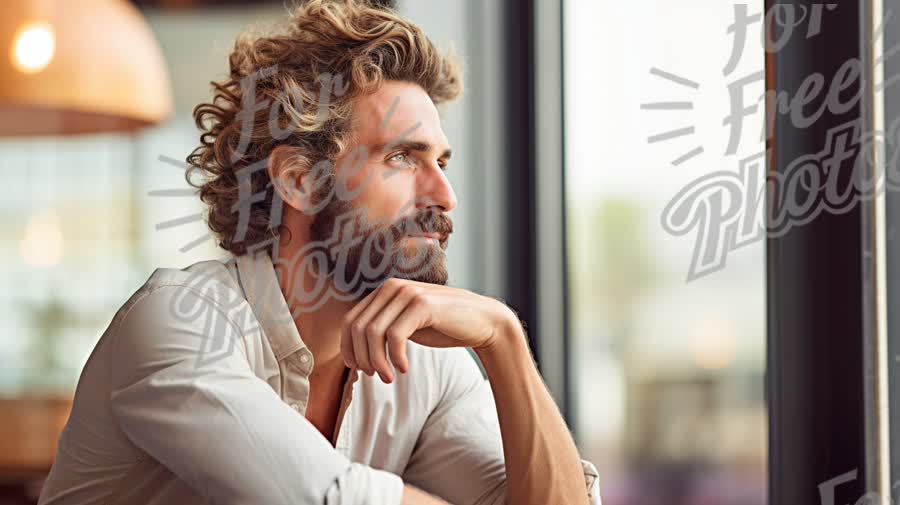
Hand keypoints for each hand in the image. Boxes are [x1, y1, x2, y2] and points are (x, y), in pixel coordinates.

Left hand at [340, 277, 516, 382]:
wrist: (482, 321)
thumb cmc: (443, 327)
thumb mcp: (406, 326)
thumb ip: (383, 329)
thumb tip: (354, 353)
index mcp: (385, 292)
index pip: (350, 321)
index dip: (349, 349)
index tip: (359, 369)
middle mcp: (392, 287)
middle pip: (358, 328)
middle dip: (361, 358)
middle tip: (375, 376)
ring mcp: (408, 293)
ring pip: (373, 332)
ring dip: (377, 361)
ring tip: (389, 377)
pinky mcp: (422, 304)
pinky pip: (395, 335)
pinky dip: (395, 357)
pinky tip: (404, 368)